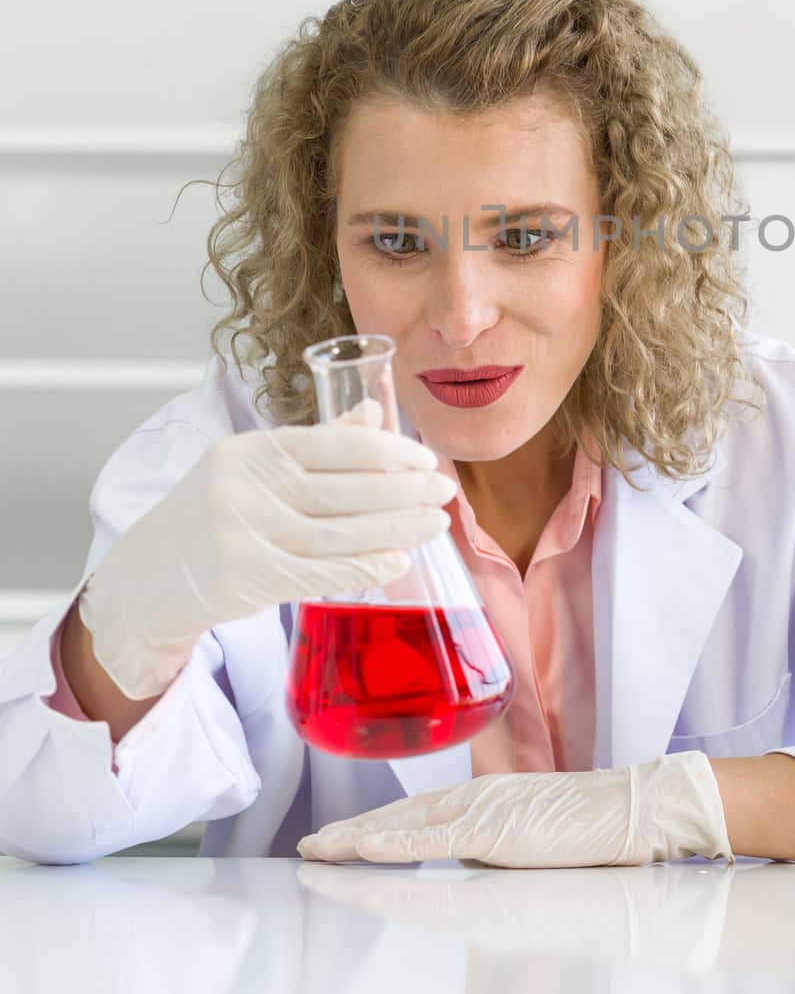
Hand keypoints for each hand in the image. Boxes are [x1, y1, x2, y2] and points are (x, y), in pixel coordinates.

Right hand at [79, 396, 456, 699]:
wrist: (151, 572)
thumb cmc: (216, 510)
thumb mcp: (256, 465)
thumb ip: (318, 442)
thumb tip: (376, 413)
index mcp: (252, 449)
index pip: (334, 444)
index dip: (388, 452)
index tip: (425, 458)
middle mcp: (245, 489)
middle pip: (344, 490)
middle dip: (404, 491)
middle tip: (444, 491)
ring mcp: (244, 536)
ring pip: (339, 533)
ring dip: (396, 530)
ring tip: (434, 523)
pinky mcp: (247, 580)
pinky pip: (321, 572)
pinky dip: (365, 567)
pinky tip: (397, 559)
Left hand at [296, 751, 734, 867]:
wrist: (629, 810)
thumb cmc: (589, 824)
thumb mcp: (528, 834)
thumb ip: (492, 841)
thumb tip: (467, 858)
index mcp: (479, 798)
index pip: (409, 816)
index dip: (367, 826)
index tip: (332, 840)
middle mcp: (471, 798)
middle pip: (394, 818)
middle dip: (346, 834)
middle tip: (305, 847)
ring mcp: (480, 812)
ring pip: (401, 827)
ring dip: (353, 839)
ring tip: (315, 851)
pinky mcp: (494, 831)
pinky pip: (430, 840)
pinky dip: (392, 843)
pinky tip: (362, 848)